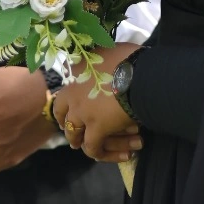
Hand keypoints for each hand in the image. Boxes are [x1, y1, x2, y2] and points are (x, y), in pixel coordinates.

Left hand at [54, 45, 143, 163]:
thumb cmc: (130, 58)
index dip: (66, 107)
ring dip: (81, 142)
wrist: (141, 73)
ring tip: (89, 147)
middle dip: (68, 127)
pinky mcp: (96, 129)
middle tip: (76, 135)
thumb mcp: (108, 50)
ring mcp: (82, 113)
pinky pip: (93, 148)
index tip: (71, 112)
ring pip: (74, 135)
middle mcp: (73, 94)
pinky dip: (103, 153)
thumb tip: (102, 57)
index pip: (62, 94)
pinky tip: (116, 153)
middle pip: (62, 116)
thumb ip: (99, 57)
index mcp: (76, 74)